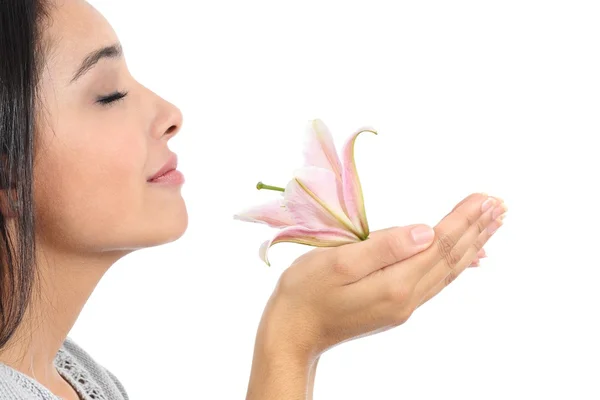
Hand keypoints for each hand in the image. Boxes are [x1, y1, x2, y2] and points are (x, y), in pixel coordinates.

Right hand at [257, 193, 505, 361]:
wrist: (294, 333)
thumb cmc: (306, 292)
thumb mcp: (338, 262)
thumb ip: (384, 247)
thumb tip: (426, 231)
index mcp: (394, 283)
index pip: (439, 244)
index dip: (463, 218)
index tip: (486, 197)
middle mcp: (407, 298)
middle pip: (450, 257)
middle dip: (477, 229)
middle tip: (500, 205)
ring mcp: (404, 305)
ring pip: (448, 271)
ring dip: (473, 245)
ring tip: (493, 225)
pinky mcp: (396, 307)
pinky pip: (437, 283)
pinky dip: (457, 266)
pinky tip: (470, 259)